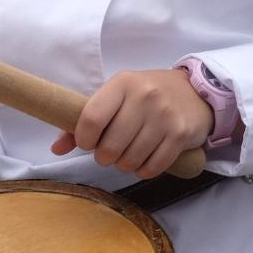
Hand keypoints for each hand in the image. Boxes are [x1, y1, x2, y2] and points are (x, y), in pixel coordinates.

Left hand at [50, 67, 213, 178]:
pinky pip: (152, 168)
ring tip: (129, 153)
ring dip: (125, 164)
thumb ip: (85, 119)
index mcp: (123, 83)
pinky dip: (144, 170)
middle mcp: (145, 96)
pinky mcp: (181, 134)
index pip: (91, 119)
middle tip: (112, 150)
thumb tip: (56, 149)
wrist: (196, 91)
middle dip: (105, 156)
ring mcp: (165, 116)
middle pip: (109, 147)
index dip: (84, 139)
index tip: (89, 142)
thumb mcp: (117, 96)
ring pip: (130, 161)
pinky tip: (146, 158)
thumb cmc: (147, 95)